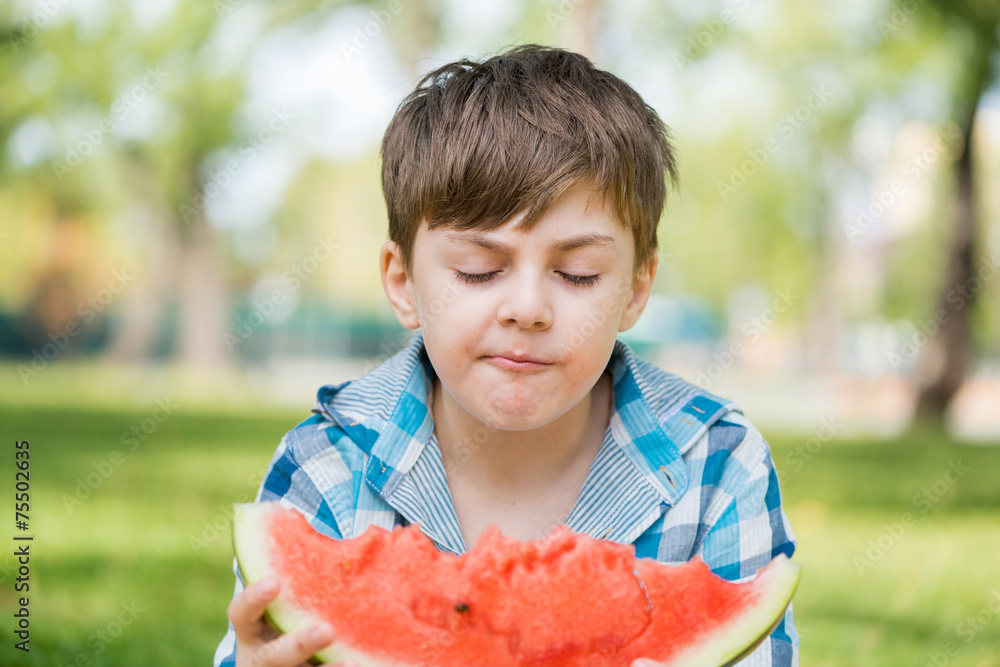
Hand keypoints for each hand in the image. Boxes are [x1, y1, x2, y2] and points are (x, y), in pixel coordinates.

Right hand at [228, 577, 356, 666]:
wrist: (273, 666)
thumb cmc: (279, 618)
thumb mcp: (277, 603)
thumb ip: (286, 573)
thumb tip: (291, 512)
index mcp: (250, 629)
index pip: (241, 613)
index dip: (254, 598)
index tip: (274, 582)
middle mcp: (260, 657)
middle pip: (274, 656)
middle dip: (300, 644)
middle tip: (326, 630)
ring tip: (353, 661)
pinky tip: (363, 663)